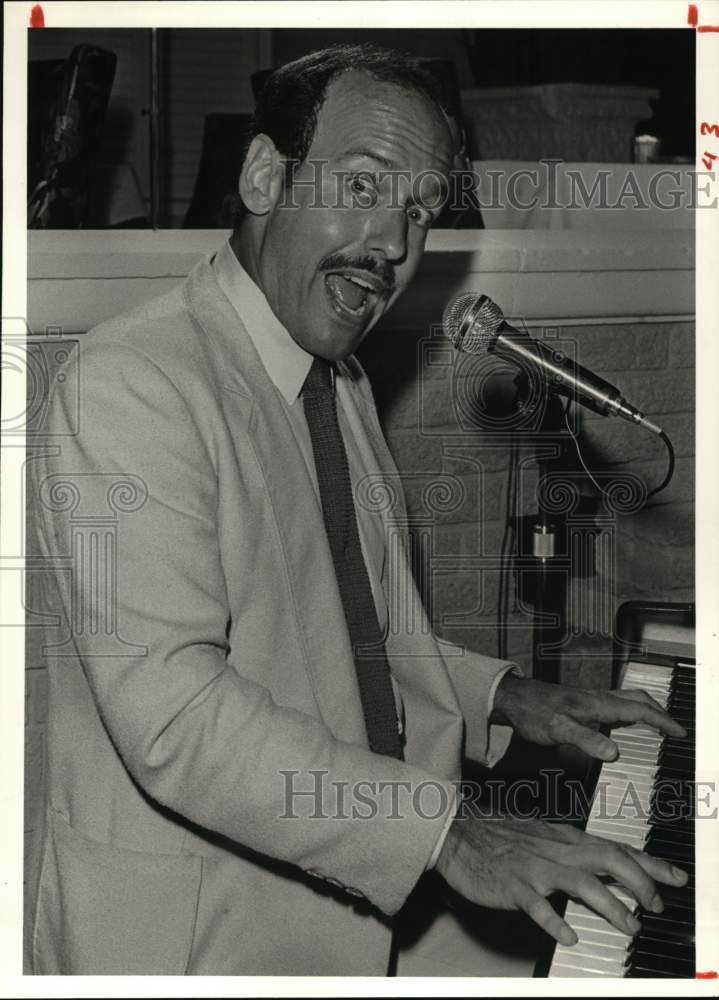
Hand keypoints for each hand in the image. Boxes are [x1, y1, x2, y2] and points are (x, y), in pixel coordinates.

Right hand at [435, 813, 687, 945]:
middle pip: (608, 861)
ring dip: (611, 906)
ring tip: (629, 925)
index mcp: (564, 838)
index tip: (674, 878)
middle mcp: (556, 850)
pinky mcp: (514, 886)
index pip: (615, 847)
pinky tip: (569, 936)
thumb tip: (604, 865)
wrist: (457, 831)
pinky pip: (538, 906)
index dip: (648, 863)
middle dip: (640, 884)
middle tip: (657, 906)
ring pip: (581, 883)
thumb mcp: (543, 837)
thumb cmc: (500, 837)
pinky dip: (556, 922)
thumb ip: (572, 851)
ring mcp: (535, 868)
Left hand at [492, 674, 685, 760]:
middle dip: (660, 712)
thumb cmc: (534, 712)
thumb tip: (615, 753)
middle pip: (638, 699)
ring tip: (657, 726)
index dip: (662, 721)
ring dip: (646, 710)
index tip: (679, 732)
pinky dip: (630, 712)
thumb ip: (586, 740)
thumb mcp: (559, 729)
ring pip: (627, 699)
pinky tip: (624, 725)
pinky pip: (615, 704)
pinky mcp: (582, 703)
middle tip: (674, 729)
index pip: (639, 710)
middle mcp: (598, 698)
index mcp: (598, 704)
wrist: (514, 698)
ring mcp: (590, 699)